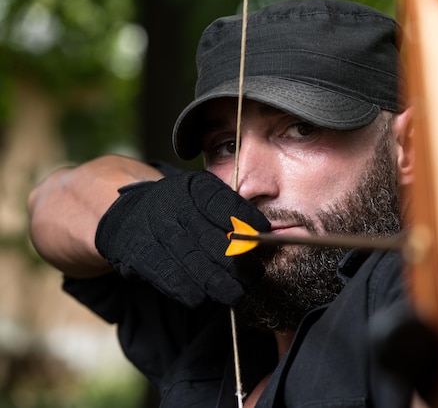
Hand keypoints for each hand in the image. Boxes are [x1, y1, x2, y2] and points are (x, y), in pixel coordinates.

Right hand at [95, 170, 269, 307]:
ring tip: (235, 293)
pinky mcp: (137, 252)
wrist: (127, 212)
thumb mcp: (201, 198)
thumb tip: (258, 236)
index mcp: (194, 187)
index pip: (222, 202)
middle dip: (236, 261)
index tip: (263, 232)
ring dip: (216, 282)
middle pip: (210, 236)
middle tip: (254, 276)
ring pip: (190, 260)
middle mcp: (172, 204)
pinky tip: (200, 298)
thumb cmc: (178, 209)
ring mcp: (153, 228)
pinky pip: (165, 274)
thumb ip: (227, 213)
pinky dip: (185, 289)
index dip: (244, 217)